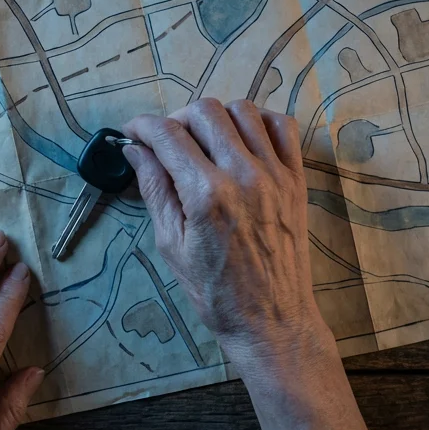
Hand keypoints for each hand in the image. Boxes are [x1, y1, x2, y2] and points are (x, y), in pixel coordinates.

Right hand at [121, 98, 327, 365]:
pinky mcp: (296, 179)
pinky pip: (283, 126)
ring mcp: (275, 174)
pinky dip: (259, 121)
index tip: (132, 131)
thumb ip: (154, 189)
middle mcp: (242, 175)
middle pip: (205, 112)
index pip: (167, 135)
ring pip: (243, 110)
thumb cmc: (214, 291)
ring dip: (216, 117)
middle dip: (177, 118)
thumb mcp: (170, 245)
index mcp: (206, 195)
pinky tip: (243, 140)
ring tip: (204, 140)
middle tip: (167, 141)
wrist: (271, 319)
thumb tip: (134, 149)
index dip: (142, 126)